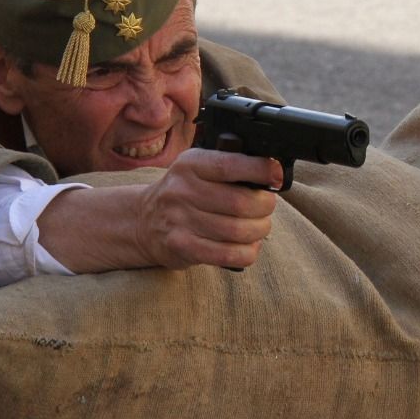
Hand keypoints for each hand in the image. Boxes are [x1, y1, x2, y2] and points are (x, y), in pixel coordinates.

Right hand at [132, 149, 282, 269]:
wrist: (143, 221)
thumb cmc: (182, 193)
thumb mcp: (197, 168)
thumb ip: (227, 166)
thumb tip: (272, 174)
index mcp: (191, 164)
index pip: (230, 165)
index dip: (260, 170)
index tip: (276, 175)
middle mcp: (182, 190)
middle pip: (241, 202)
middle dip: (265, 206)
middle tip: (267, 207)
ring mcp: (180, 220)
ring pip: (239, 230)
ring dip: (259, 230)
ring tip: (259, 227)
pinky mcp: (183, 247)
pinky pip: (229, 254)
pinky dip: (248, 252)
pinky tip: (248, 246)